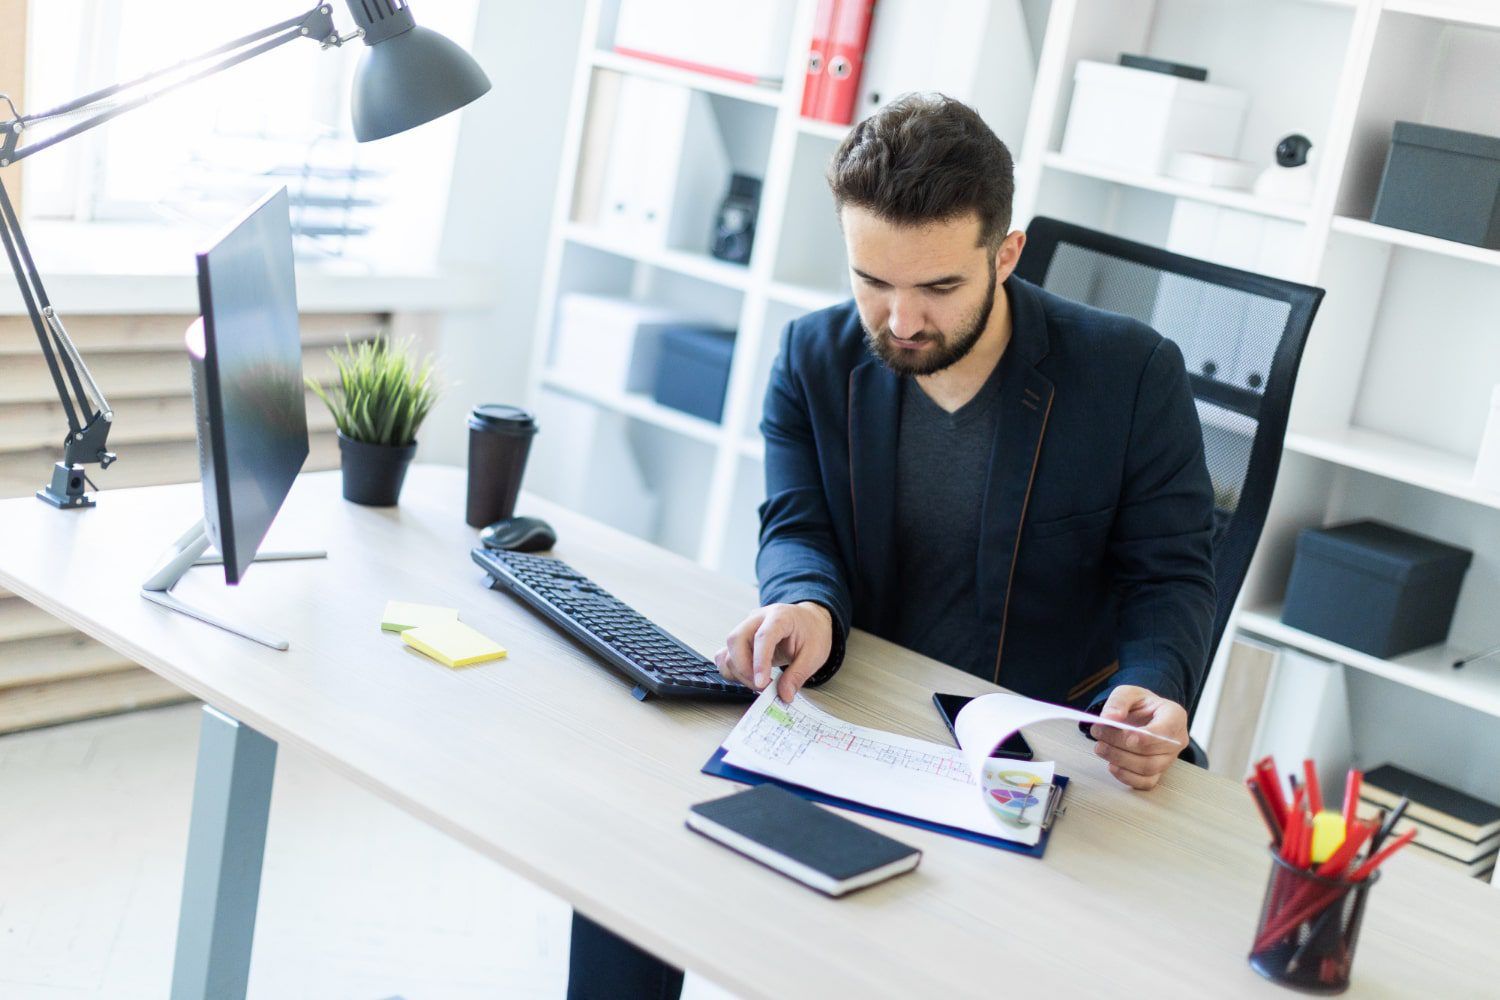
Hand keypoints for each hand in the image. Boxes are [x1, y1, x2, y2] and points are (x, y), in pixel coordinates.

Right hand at [713, 602, 832, 700]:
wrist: (809, 621)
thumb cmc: (811, 632)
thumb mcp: (814, 654)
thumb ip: (798, 675)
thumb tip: (784, 694)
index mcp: (779, 616)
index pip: (763, 637)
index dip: (759, 661)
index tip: (761, 683)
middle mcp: (757, 619)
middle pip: (736, 639)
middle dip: (743, 669)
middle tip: (760, 687)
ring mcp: (746, 628)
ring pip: (728, 649)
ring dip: (738, 672)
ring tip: (757, 683)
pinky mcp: (741, 640)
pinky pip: (725, 654)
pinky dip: (731, 670)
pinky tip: (748, 677)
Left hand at [1088, 685, 1187, 790]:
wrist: (1144, 716)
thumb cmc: (1140, 705)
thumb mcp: (1128, 693)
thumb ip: (1118, 702)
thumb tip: (1108, 718)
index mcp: (1174, 715)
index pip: (1166, 730)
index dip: (1148, 736)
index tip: (1128, 736)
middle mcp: (1176, 740)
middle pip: (1152, 750)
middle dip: (1121, 744)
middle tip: (1098, 734)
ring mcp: (1169, 759)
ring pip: (1148, 768)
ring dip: (1120, 760)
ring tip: (1100, 747)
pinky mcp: (1158, 772)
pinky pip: (1146, 782)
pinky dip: (1127, 777)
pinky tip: (1112, 766)